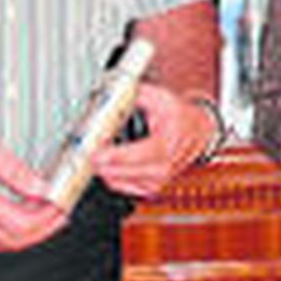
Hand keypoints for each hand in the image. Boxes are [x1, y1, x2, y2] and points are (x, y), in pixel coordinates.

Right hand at [0, 115, 65, 251]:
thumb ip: (17, 172)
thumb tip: (40, 188)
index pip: (22, 223)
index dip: (46, 218)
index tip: (60, 208)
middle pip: (13, 240)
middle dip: (42, 231)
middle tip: (58, 218)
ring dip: (24, 237)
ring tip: (42, 222)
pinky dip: (3, 240)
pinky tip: (12, 229)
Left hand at [92, 82, 213, 198]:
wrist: (196, 132)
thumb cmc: (179, 116)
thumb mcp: (161, 97)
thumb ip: (134, 95)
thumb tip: (111, 92)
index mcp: (167, 144)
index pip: (138, 155)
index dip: (113, 155)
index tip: (94, 152)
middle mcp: (163, 167)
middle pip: (122, 172)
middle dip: (99, 162)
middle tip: (84, 149)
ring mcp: (156, 181)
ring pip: (117, 181)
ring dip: (101, 167)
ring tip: (94, 152)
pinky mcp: (149, 188)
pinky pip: (120, 185)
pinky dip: (109, 173)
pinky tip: (106, 161)